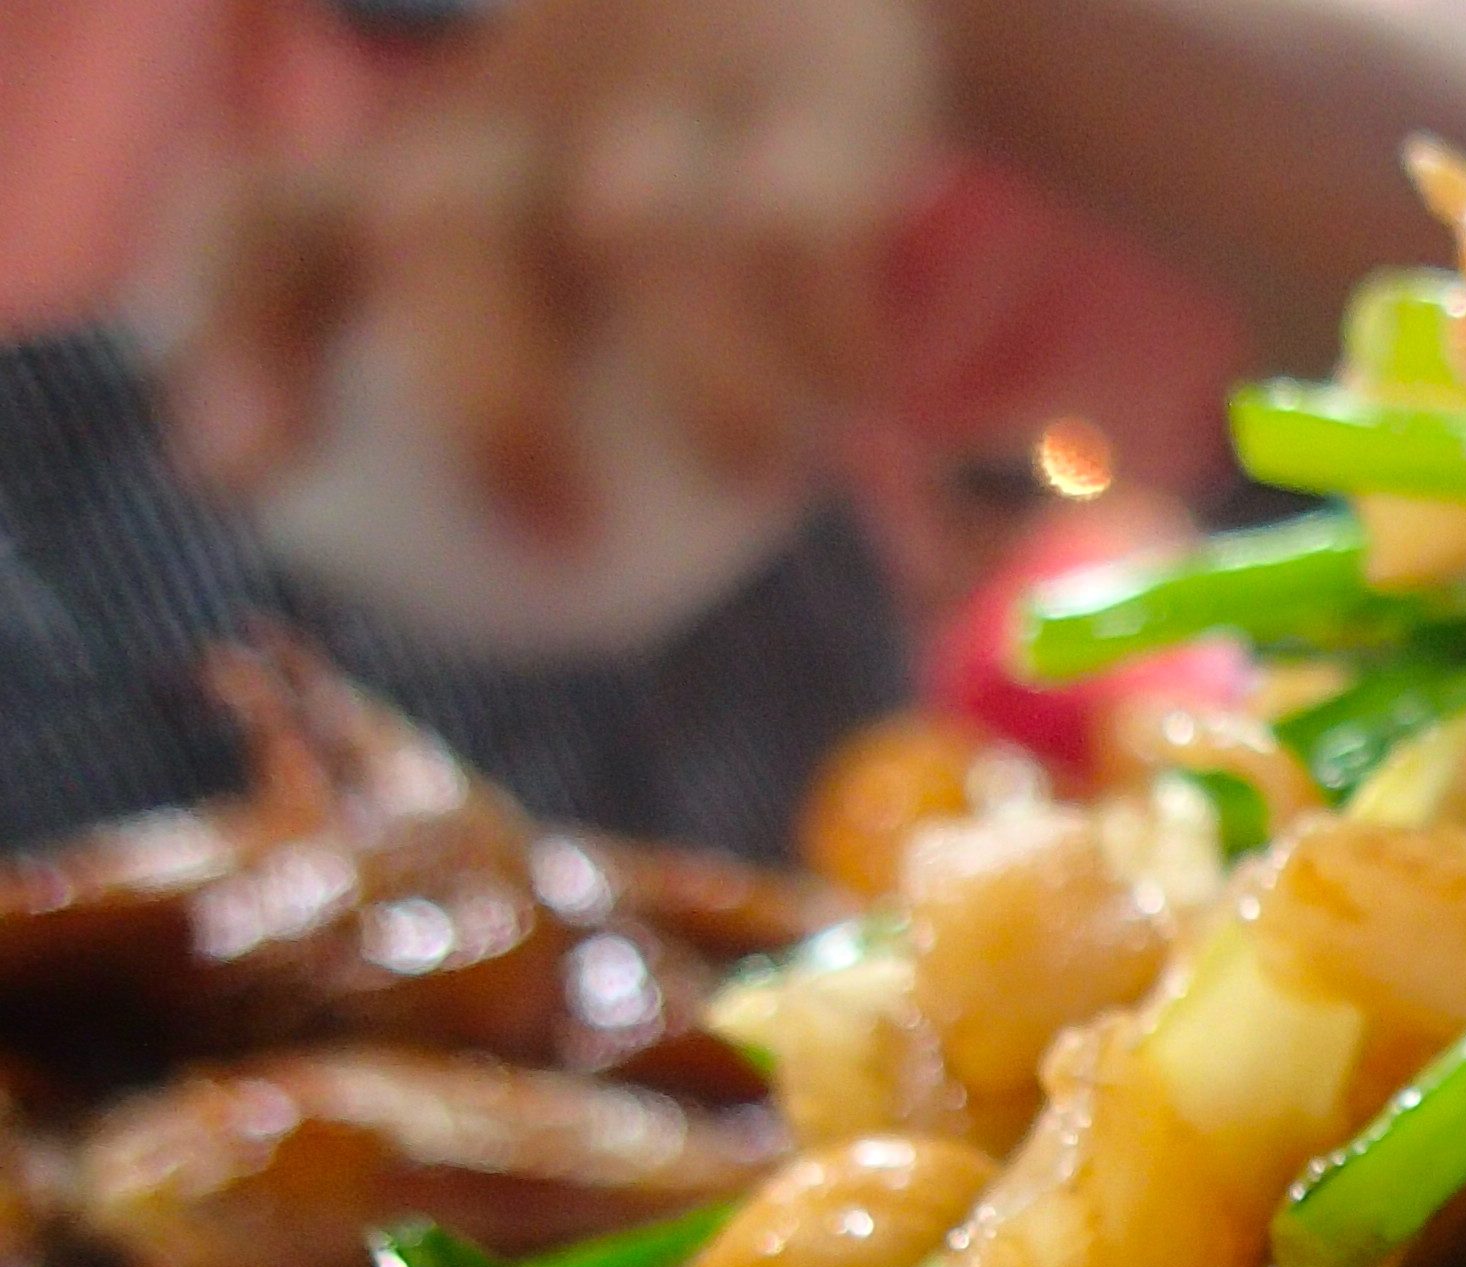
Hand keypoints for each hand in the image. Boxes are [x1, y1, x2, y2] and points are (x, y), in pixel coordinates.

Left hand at [171, 0, 937, 541]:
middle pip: (443, 227)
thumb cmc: (651, 188)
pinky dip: (823, 330)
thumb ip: (481, 401)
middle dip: (483, 392)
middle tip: (552, 528)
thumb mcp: (543, 260)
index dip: (239, 344)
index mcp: (417, 171)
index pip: (274, 225)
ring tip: (745, 479)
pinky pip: (806, 224)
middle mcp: (512, 132)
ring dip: (693, 369)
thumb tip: (425, 577)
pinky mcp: (810, 113)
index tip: (252, 480)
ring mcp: (661, 117)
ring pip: (642, 227)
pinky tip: (849, 406)